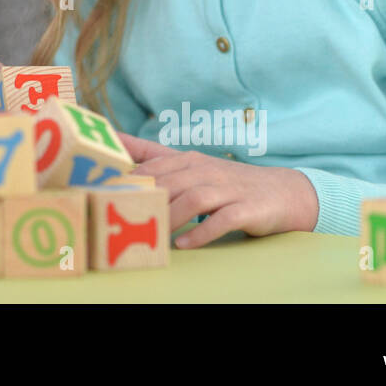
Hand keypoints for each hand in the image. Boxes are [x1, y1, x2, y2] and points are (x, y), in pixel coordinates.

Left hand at [119, 134, 318, 248]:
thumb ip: (153, 156)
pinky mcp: (246, 209)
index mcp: (189, 161)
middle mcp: (206, 171)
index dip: (127, 181)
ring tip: (152, 234)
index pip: (151, 167)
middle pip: (169, 182)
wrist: (282, 192)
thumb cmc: (227, 181)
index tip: (103, 194)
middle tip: (122, 218)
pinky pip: (222, 220)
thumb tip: (113, 140)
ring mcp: (227, 189)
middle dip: (144, 200)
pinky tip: (184, 244)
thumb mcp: (190, 165)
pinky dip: (201, 233)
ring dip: (170, 218)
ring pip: (193, 199)